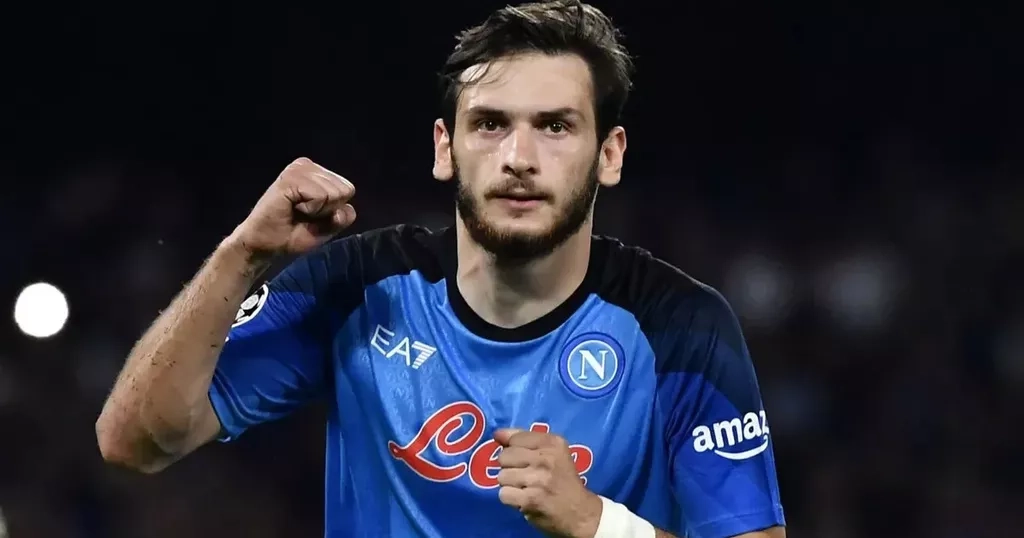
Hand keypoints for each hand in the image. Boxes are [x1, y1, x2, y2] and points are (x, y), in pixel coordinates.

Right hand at [230, 157, 355, 259]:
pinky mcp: (289, 178)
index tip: (312, 215)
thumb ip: (343, 216)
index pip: (348, 189)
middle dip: (328, 210)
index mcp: (317, 173)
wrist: (265, 245)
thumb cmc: (294, 234)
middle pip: (345, 190)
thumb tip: (345, 208)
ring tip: (296, 211)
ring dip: (318, 211)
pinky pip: (320, 196)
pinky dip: (311, 210)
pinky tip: (292, 208)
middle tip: (303, 214)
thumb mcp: (327, 227)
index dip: (334, 210)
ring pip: (334, 193)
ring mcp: (297, 169)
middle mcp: (307, 166)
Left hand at [495, 428, 602, 537]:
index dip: (514, 450)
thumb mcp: (552, 452)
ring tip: (525, 488)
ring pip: (502, 476)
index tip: (525, 460)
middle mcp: (546, 458)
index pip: (515, 438)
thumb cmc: (563, 480)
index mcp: (552, 442)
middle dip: (510, 468)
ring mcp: (538, 479)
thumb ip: (524, 439)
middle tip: (525, 476)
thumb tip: (497, 434)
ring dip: (510, 485)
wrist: (580, 512)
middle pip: (504, 457)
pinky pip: (504, 494)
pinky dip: (511, 499)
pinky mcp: (530, 499)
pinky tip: (524, 499)